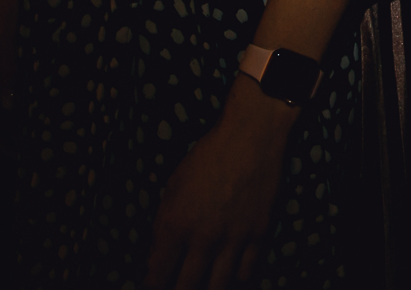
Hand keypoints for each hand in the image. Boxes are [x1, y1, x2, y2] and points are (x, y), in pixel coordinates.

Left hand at [145, 79, 294, 289]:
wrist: (250, 135)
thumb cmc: (206, 156)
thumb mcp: (172, 188)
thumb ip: (163, 227)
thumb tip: (158, 260)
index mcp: (175, 225)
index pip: (157, 276)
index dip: (152, 285)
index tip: (155, 284)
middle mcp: (203, 237)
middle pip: (185, 288)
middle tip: (177, 286)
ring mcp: (233, 238)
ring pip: (217, 287)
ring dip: (206, 288)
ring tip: (201, 284)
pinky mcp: (258, 233)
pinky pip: (245, 272)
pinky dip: (235, 276)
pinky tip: (228, 272)